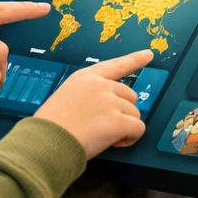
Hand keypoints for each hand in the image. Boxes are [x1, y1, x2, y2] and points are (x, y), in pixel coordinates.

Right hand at [32, 50, 152, 159]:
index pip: (116, 65)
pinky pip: (138, 129)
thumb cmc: (52, 124)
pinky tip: (116, 142)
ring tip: (105, 136)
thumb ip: (88, 97)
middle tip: (106, 126)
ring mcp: (111, 102)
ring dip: (125, 127)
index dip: (134, 59)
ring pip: (134, 114)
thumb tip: (104, 111)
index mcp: (86, 77)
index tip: (148, 54)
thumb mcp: (67, 97)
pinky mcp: (118, 121)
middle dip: (124, 111)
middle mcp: (101, 85)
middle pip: (130, 96)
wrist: (48, 140)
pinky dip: (131, 138)